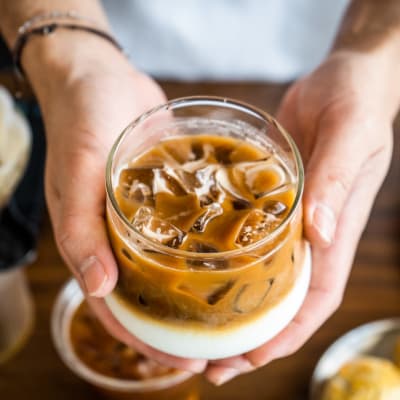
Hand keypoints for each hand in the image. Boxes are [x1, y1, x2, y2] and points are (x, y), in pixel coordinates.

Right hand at [28, 36, 205, 372]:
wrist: (99, 78)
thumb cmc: (81, 122)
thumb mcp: (77, 173)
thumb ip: (82, 230)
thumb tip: (98, 287)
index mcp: (95, 242)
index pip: (120, 308)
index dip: (149, 339)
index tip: (187, 360)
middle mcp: (122, 236)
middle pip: (152, 294)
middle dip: (181, 322)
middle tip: (219, 341)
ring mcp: (147, 215)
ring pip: (171, 265)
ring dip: (196, 288)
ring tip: (233, 307)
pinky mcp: (167, 191)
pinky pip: (187, 226)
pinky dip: (205, 244)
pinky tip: (235, 253)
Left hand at [205, 48, 397, 383]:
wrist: (344, 80)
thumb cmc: (356, 103)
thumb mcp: (349, 134)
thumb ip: (334, 181)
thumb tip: (317, 231)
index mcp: (334, 229)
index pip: (316, 298)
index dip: (288, 333)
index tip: (252, 357)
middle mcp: (311, 233)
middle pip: (285, 299)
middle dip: (255, 334)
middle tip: (214, 362)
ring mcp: (289, 218)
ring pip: (264, 275)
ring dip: (238, 306)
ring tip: (199, 329)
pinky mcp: (269, 198)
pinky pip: (248, 237)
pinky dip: (228, 260)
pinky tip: (199, 267)